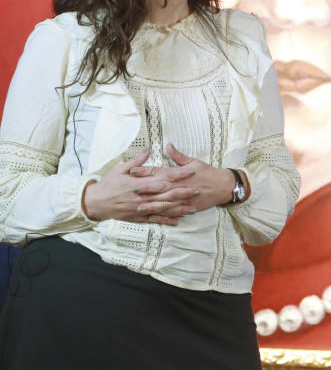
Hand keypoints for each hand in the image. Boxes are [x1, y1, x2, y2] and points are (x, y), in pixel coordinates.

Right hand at [82, 148, 197, 225]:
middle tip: (198, 190)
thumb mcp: (120, 169)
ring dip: (179, 208)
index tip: (191, 171)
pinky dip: (166, 220)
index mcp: (139, 183)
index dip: (178, 175)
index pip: (163, 178)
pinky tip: (178, 220)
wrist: (93, 203)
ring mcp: (140, 208)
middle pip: (166, 194)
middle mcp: (142, 197)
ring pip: (163, 209)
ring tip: (193, 207)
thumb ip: (136, 162)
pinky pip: (154, 219)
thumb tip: (148, 149)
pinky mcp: (137, 217)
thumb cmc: (107, 184)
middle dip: (183, 192)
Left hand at [133, 144, 239, 212]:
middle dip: (143, 189)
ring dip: (150, 205)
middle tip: (129, 190)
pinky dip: (162, 216)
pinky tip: (152, 217)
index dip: (145, 171)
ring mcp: (182, 198)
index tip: (132, 171)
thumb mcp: (193, 161)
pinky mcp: (186, 207)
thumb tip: (168, 146)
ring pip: (164, 202)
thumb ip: (178, 156)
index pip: (158, 171)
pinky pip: (172, 213)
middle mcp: (178, 186)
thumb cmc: (207, 173)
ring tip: (138, 207)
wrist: (222, 186)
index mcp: (178, 174)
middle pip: (158, 188)